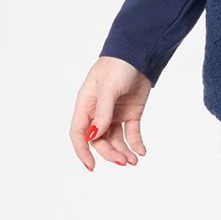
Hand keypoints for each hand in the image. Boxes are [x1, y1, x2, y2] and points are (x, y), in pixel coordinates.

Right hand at [75, 55, 151, 169]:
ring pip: (115, 140)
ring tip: (134, 160)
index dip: (82, 151)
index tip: (91, 166)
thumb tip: (94, 136)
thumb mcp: (108, 88)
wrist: (140, 53)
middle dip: (110, 153)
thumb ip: (102, 112)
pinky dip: (136, 143)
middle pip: (99, 140)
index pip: (79, 133)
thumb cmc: (117, 65)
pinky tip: (141, 151)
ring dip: (123, 151)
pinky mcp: (131, 113)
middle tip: (124, 162)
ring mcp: (115, 113)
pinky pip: (132, 133)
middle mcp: (98, 112)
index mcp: (85, 104)